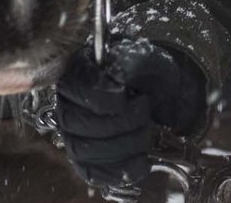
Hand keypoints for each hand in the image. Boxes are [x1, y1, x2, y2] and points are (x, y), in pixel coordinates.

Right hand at [54, 38, 206, 187]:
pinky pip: (91, 172)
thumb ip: (130, 62)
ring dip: (123, 146)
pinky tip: (139, 164)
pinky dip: (117, 171)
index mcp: (78, 72)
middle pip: (78, 124)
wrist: (161, 94)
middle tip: (144, 116)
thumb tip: (117, 78)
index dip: (101, 98)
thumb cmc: (148, 74)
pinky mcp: (85, 159)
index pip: (75, 89)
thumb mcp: (145, 58)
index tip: (127, 97)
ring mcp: (74, 134)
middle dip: (119, 124)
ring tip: (145, 135)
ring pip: (83, 151)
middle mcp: (68, 104)